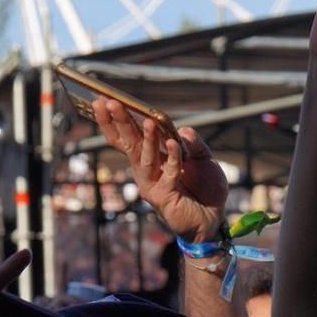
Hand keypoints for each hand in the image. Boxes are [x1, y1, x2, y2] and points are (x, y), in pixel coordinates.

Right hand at [96, 99, 228, 241]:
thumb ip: (193, 142)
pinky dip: (171, 158)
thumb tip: (182, 130)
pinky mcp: (163, 196)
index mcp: (151, 155)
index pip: (128, 135)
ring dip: (147, 139)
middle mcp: (146, 168)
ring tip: (149, 122)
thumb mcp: (203, 157)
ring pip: (144, 157)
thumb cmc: (205, 186)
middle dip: (120, 122)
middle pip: (129, 142)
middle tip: (111, 103)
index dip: (114, 119)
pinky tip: (174, 144)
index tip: (103, 99)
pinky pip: (167, 173)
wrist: (213, 217)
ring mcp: (152, 182)